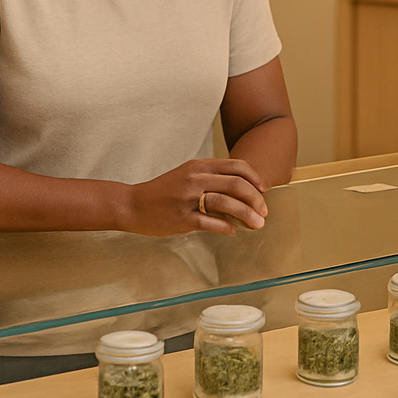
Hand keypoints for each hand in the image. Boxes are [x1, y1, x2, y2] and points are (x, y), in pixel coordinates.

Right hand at [126, 159, 269, 236]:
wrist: (132, 204)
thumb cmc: (163, 192)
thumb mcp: (187, 175)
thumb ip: (211, 177)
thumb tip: (241, 189)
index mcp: (198, 166)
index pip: (236, 166)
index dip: (255, 178)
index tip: (264, 190)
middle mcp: (195, 179)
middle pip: (236, 184)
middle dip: (256, 199)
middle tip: (264, 211)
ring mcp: (188, 198)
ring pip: (227, 203)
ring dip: (247, 215)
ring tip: (257, 224)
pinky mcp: (182, 218)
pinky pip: (211, 222)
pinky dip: (227, 227)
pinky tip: (234, 231)